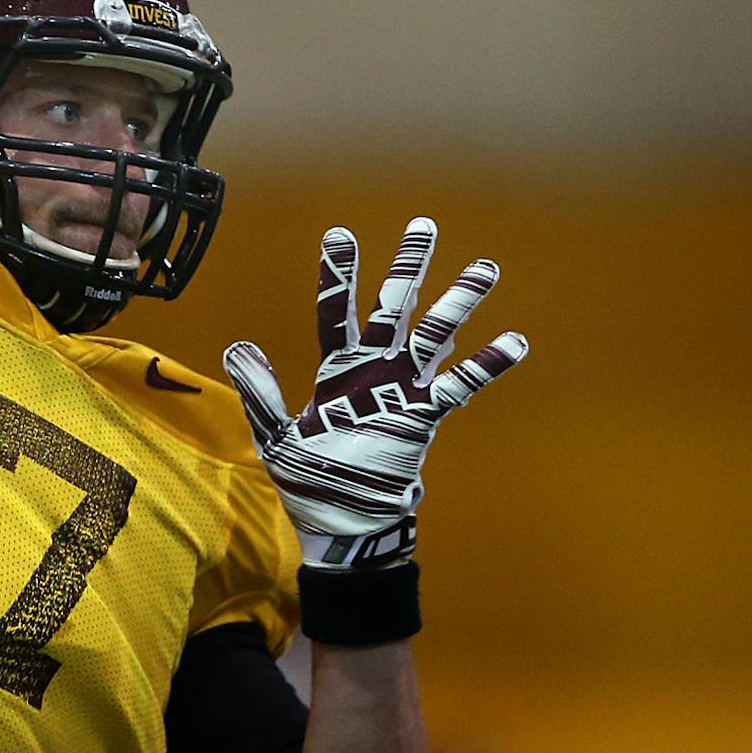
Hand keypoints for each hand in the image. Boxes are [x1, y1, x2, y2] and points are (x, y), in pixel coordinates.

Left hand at [224, 217, 527, 568]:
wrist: (343, 527)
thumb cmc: (310, 480)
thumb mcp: (274, 434)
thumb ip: (261, 391)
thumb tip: (237, 346)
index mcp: (336, 370)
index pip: (337, 312)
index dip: (339, 275)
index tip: (340, 233)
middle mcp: (373, 371)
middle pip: (394, 307)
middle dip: (408, 267)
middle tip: (424, 225)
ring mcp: (402, 391)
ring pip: (433, 336)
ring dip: (457, 303)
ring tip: (485, 268)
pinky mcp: (423, 417)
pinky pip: (458, 387)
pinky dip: (485, 365)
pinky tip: (514, 341)